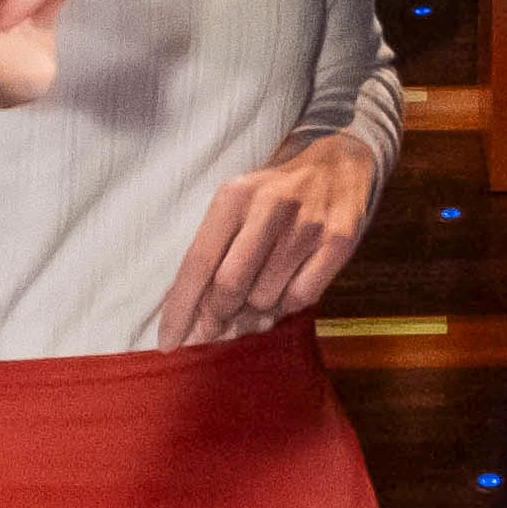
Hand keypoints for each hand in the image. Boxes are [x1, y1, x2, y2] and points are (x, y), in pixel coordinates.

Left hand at [159, 129, 379, 347]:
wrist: (338, 165)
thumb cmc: (273, 196)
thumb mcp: (236, 208)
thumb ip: (212, 255)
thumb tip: (194, 319)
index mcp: (234, 196)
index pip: (197, 262)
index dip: (180, 309)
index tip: (168, 342)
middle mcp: (269, 207)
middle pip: (229, 286)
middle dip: (218, 315)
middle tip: (218, 322)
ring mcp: (307, 225)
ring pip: (265, 298)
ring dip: (255, 312)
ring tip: (257, 298)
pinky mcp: (338, 242)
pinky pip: (300, 298)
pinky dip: (286, 306)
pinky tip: (284, 290)